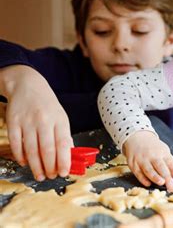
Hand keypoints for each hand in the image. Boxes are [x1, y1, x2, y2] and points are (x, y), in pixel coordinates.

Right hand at [0, 65, 72, 180]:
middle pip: (47, 149)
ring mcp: (27, 122)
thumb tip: (69, 156)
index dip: (64, 160)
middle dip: (49, 167)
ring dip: (36, 166)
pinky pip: (16, 144)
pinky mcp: (13, 122)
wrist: (28, 86)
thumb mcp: (61, 117)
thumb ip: (64, 136)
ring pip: (31, 150)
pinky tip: (25, 163)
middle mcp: (44, 120)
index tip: (64, 173)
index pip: (63, 144)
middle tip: (51, 177)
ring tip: (40, 175)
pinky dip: (21, 156)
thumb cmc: (47, 106)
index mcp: (59, 120)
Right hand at [123, 131, 172, 191]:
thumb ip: (169, 163)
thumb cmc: (153, 148)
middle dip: (166, 177)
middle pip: (160, 167)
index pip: (169, 161)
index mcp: (162, 152)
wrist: (137, 138)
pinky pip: (138, 173)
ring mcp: (142, 159)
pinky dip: (143, 179)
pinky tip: (148, 184)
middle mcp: (152, 155)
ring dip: (155, 177)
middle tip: (171, 186)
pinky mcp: (133, 164)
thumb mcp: (163, 151)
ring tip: (161, 183)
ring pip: (149, 170)